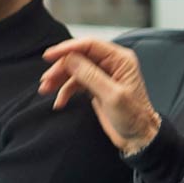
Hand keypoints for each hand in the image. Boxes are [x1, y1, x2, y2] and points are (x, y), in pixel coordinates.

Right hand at [38, 38, 161, 155]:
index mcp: (120, 60)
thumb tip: (70, 59)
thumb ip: (91, 76)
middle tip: (46, 80)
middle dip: (60, 68)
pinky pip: (75, 83)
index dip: (67, 48)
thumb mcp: (112, 96)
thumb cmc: (134, 118)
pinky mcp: (96, 86)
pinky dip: (65, 91)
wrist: (138, 137)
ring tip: (46, 90)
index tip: (49, 56)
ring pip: (74, 70)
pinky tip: (59, 102)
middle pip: (78, 57)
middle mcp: (111, 63)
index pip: (89, 45)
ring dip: (59, 80)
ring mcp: (102, 74)